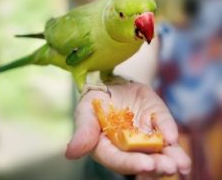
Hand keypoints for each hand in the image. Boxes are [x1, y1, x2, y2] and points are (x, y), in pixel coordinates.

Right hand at [65, 82, 190, 176]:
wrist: (107, 84)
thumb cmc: (93, 102)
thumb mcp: (85, 113)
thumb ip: (83, 132)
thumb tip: (70, 153)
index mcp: (108, 147)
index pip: (118, 160)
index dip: (131, 164)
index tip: (145, 165)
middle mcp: (128, 146)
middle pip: (142, 160)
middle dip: (156, 165)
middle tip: (169, 167)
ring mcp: (144, 134)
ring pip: (158, 150)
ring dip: (171, 158)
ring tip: (181, 164)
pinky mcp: (155, 119)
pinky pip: (163, 126)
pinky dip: (169, 131)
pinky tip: (174, 138)